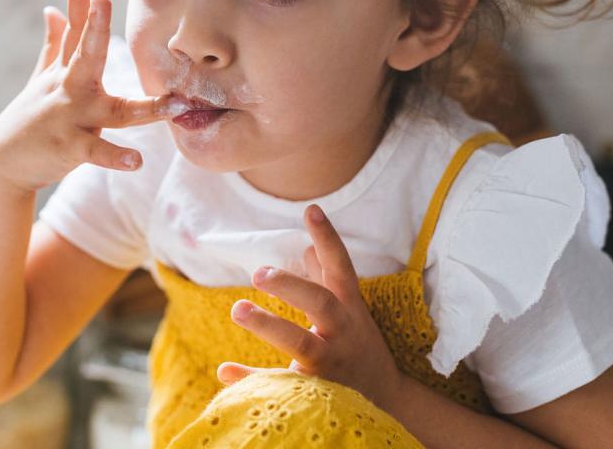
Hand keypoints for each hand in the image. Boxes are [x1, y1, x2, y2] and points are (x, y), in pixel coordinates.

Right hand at [0, 0, 185, 192]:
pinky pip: (99, 152)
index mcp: (64, 70)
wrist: (2, 165)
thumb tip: (53, 9)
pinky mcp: (72, 148)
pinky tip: (137, 161)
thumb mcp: (40, 78)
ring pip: (113, 111)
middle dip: (95, 27)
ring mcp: (71, 118)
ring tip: (172, 104)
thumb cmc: (29, 119)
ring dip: (144, 109)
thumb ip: (54, 44)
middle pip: (85, 54)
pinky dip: (116, 157)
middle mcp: (69, 89)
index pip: (74, 28)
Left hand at [217, 204, 406, 414]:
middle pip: (321, 304)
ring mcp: (331, 365)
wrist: (388, 402)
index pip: (341, 267)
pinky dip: (252, 379)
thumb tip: (306, 246)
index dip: (328, 238)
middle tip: (258, 273)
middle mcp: (343, 333)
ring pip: (303, 344)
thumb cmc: (358, 345)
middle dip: (291, 286)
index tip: (310, 210)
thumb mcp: (349, 309)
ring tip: (238, 309)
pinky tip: (224, 369)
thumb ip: (326, 279)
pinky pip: (281, 387)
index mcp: (350, 308)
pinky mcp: (316, 392)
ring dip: (270, 325)